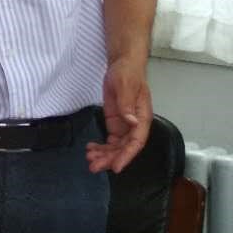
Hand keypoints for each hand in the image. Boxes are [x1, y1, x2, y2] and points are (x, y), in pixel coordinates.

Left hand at [86, 58, 150, 173]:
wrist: (122, 65)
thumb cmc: (127, 73)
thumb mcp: (125, 86)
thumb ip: (127, 104)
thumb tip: (132, 122)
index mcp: (142, 118)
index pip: (136, 142)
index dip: (127, 156)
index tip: (116, 167)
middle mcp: (135, 125)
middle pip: (124, 148)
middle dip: (110, 159)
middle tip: (94, 166)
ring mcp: (124, 126)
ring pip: (116, 147)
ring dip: (104, 155)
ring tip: (89, 159)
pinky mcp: (115, 123)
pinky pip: (110, 140)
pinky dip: (101, 147)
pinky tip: (90, 149)